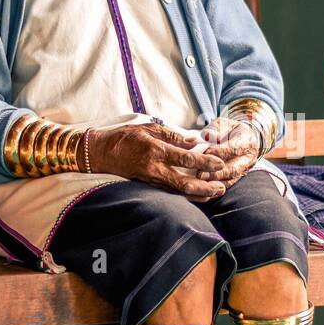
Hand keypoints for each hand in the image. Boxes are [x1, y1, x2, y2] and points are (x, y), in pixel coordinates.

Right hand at [86, 123, 227, 198]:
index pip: (186, 159)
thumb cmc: (125, 137)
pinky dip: (187, 196)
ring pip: (179, 192)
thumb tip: (193, 141)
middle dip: (205, 186)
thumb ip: (172, 135)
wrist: (102, 153)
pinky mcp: (149, 186)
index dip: (204, 162)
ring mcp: (151, 180)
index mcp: (156, 151)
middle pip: (185, 183)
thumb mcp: (148, 128)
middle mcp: (155, 169)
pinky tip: (199, 196)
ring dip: (199, 194)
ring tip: (216, 193)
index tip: (219, 163)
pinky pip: (171, 193)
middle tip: (221, 186)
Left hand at [199, 117, 259, 187]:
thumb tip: (206, 135)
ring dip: (215, 182)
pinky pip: (229, 183)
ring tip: (200, 182)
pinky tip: (204, 187)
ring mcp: (246, 168)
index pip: (234, 148)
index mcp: (247, 140)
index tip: (204, 154)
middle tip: (199, 174)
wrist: (245, 138)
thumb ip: (215, 129)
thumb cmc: (230, 129)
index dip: (219, 152)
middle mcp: (249, 157)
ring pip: (231, 179)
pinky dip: (216, 186)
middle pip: (233, 168)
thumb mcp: (223, 123)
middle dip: (215, 173)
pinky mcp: (240, 176)